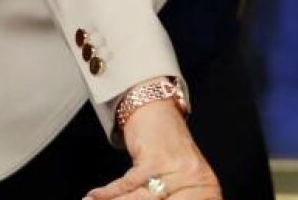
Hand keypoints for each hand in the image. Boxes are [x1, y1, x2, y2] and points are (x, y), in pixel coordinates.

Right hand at [85, 100, 221, 199]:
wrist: (156, 107)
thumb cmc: (165, 140)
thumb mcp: (171, 174)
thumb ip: (163, 194)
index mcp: (203, 185)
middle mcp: (194, 177)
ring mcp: (178, 169)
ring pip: (140, 197)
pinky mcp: (157, 159)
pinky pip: (129, 184)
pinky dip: (108, 192)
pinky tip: (95, 195)